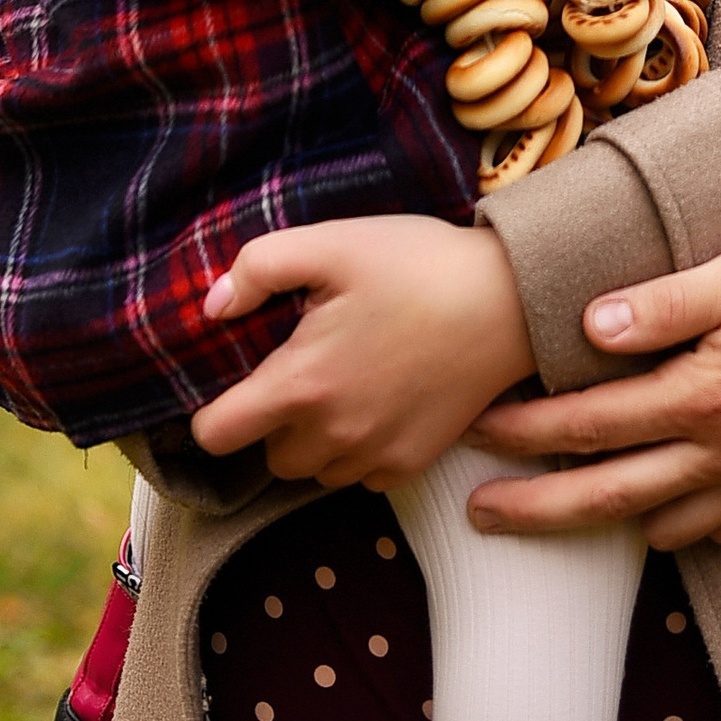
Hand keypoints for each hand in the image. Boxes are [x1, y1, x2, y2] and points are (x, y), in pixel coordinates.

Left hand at [191, 215, 536, 486]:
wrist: (510, 300)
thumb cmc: (419, 266)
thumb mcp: (333, 243)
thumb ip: (258, 268)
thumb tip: (212, 307)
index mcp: (302, 385)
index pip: (215, 435)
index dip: (209, 411)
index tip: (231, 383)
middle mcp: (333, 435)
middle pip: (268, 456)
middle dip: (272, 421)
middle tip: (301, 368)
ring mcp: (375, 455)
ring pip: (314, 470)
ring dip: (314, 439)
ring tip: (342, 382)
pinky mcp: (412, 463)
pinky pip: (361, 476)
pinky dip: (358, 450)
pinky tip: (378, 400)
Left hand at [463, 225, 720, 549]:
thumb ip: (667, 301)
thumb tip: (589, 328)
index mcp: (706, 394)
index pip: (593, 422)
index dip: (527, 430)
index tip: (478, 429)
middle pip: (608, 497)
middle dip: (535, 508)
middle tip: (478, 514)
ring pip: (659, 526)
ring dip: (601, 525)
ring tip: (556, 513)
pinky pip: (715, 533)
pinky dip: (673, 531)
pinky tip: (653, 515)